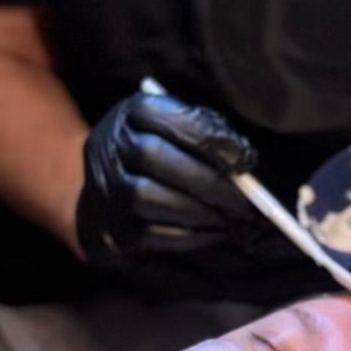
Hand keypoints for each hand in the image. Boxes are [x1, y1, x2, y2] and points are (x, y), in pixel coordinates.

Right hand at [75, 93, 258, 270]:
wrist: (109, 203)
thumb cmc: (159, 161)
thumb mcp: (177, 132)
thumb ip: (206, 135)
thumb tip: (244, 161)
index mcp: (132, 113)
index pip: (167, 116)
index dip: (208, 137)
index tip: (245, 159)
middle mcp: (109, 147)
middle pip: (153, 155)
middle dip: (206, 180)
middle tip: (244, 202)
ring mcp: (106, 189)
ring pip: (147, 197)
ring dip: (198, 211)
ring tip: (231, 220)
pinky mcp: (113, 229)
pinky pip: (150, 234)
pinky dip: (190, 236)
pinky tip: (215, 234)